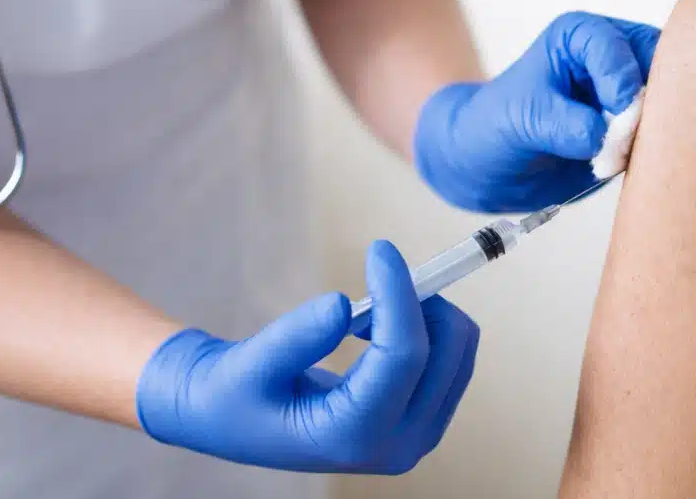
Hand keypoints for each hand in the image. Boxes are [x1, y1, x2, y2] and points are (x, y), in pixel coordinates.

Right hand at [135, 241, 479, 473]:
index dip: (399, 292)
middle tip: (374, 273)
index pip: (404, 355)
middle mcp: (398, 445)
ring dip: (425, 311)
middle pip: (447, 350)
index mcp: (353, 436)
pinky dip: (427, 326)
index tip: (379, 248)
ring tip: (368, 311)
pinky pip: (453, 358)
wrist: (236, 421)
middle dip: (419, 299)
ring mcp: (418, 436)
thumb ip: (294, 338)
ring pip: (459, 350)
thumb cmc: (236, 394)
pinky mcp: (426, 419)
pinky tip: (379, 327)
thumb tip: (342, 304)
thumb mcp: (250, 365)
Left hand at [413, 11, 659, 211]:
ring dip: (660, 127)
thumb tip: (615, 140)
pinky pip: (665, 131)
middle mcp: (612, 56)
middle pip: (662, 64)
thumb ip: (570, 126)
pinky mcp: (636, 126)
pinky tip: (640, 164)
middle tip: (636, 137)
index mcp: (581, 35)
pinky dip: (660, 147)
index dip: (624, 84)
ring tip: (632, 154)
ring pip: (671, 99)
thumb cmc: (494, 128)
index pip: (620, 48)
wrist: (488, 165)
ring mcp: (629, 92)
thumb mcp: (524, 122)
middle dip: (655, 101)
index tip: (620, 119)